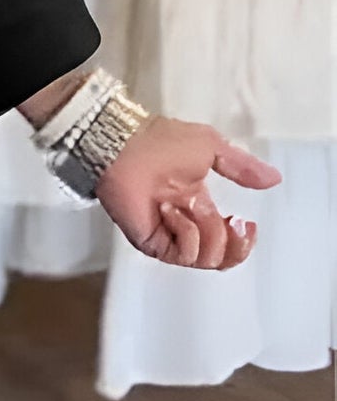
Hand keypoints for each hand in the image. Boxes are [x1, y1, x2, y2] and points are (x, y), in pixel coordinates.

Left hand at [96, 116, 281, 269]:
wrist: (126, 146)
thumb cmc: (160, 141)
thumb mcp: (213, 148)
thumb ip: (243, 168)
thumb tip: (273, 179)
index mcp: (200, 206)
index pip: (228, 241)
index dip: (243, 240)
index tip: (247, 223)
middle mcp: (185, 224)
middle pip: (221, 258)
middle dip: (233, 241)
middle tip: (231, 220)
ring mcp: (168, 235)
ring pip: (206, 259)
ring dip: (206, 229)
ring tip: (189, 204)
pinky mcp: (151, 242)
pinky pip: (183, 254)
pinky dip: (186, 232)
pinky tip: (172, 210)